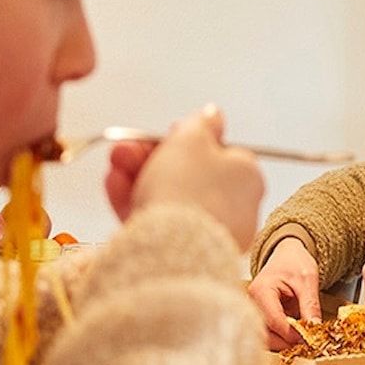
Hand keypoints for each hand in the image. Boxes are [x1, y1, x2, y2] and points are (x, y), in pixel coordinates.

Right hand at [115, 105, 264, 250]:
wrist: (171, 248)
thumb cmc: (187, 190)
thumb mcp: (191, 139)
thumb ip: (201, 123)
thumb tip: (213, 114)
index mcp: (248, 176)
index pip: (219, 151)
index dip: (187, 141)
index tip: (165, 135)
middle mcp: (236, 205)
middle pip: (190, 174)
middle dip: (152, 157)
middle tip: (128, 149)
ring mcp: (211, 230)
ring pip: (171, 196)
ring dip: (138, 176)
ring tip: (116, 168)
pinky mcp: (185, 251)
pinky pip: (161, 221)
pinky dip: (137, 202)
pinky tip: (115, 186)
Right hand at [249, 237, 323, 348]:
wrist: (286, 254)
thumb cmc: (294, 262)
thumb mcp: (308, 280)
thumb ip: (310, 305)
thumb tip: (314, 328)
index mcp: (261, 290)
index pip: (273, 321)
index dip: (291, 334)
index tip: (309, 339)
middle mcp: (252, 302)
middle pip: (265, 334)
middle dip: (286, 342)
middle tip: (307, 343)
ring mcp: (254, 311)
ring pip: (265, 338)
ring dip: (284, 342)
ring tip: (303, 338)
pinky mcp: (260, 316)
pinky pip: (268, 334)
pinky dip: (282, 338)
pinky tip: (296, 335)